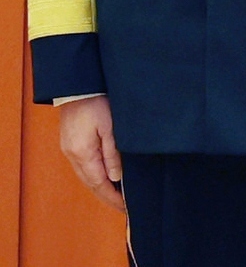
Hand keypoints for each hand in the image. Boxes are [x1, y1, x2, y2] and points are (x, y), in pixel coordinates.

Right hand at [59, 95, 124, 211]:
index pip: (99, 183)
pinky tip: (104, 178)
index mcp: (83, 153)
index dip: (112, 197)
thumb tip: (116, 177)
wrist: (78, 87)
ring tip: (116, 196)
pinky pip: (83, 168)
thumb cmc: (97, 103)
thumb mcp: (110, 127)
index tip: (125, 207)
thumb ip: (113, 153)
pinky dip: (94, 177)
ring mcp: (69, 150)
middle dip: (107, 196)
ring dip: (100, 188)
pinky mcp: (70, 144)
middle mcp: (73, 155)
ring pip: (86, 177)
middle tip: (123, 207)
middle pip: (90, 183)